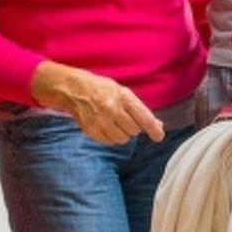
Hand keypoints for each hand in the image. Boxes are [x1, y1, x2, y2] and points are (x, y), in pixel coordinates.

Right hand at [30, 62, 165, 144]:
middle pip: (134, 131)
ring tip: (114, 123)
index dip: (153, 129)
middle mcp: (112, 109)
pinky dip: (110, 138)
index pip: (144, 117)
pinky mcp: (91, 130)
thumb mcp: (121, 91)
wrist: (72, 89)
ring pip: (122, 139)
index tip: (158, 136)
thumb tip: (158, 125)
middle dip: (133, 128)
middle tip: (125, 120)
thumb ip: (139, 108)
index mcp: (123, 97)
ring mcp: (101, 121)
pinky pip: (109, 142)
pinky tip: (105, 127)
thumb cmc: (101, 89)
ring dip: (122, 134)